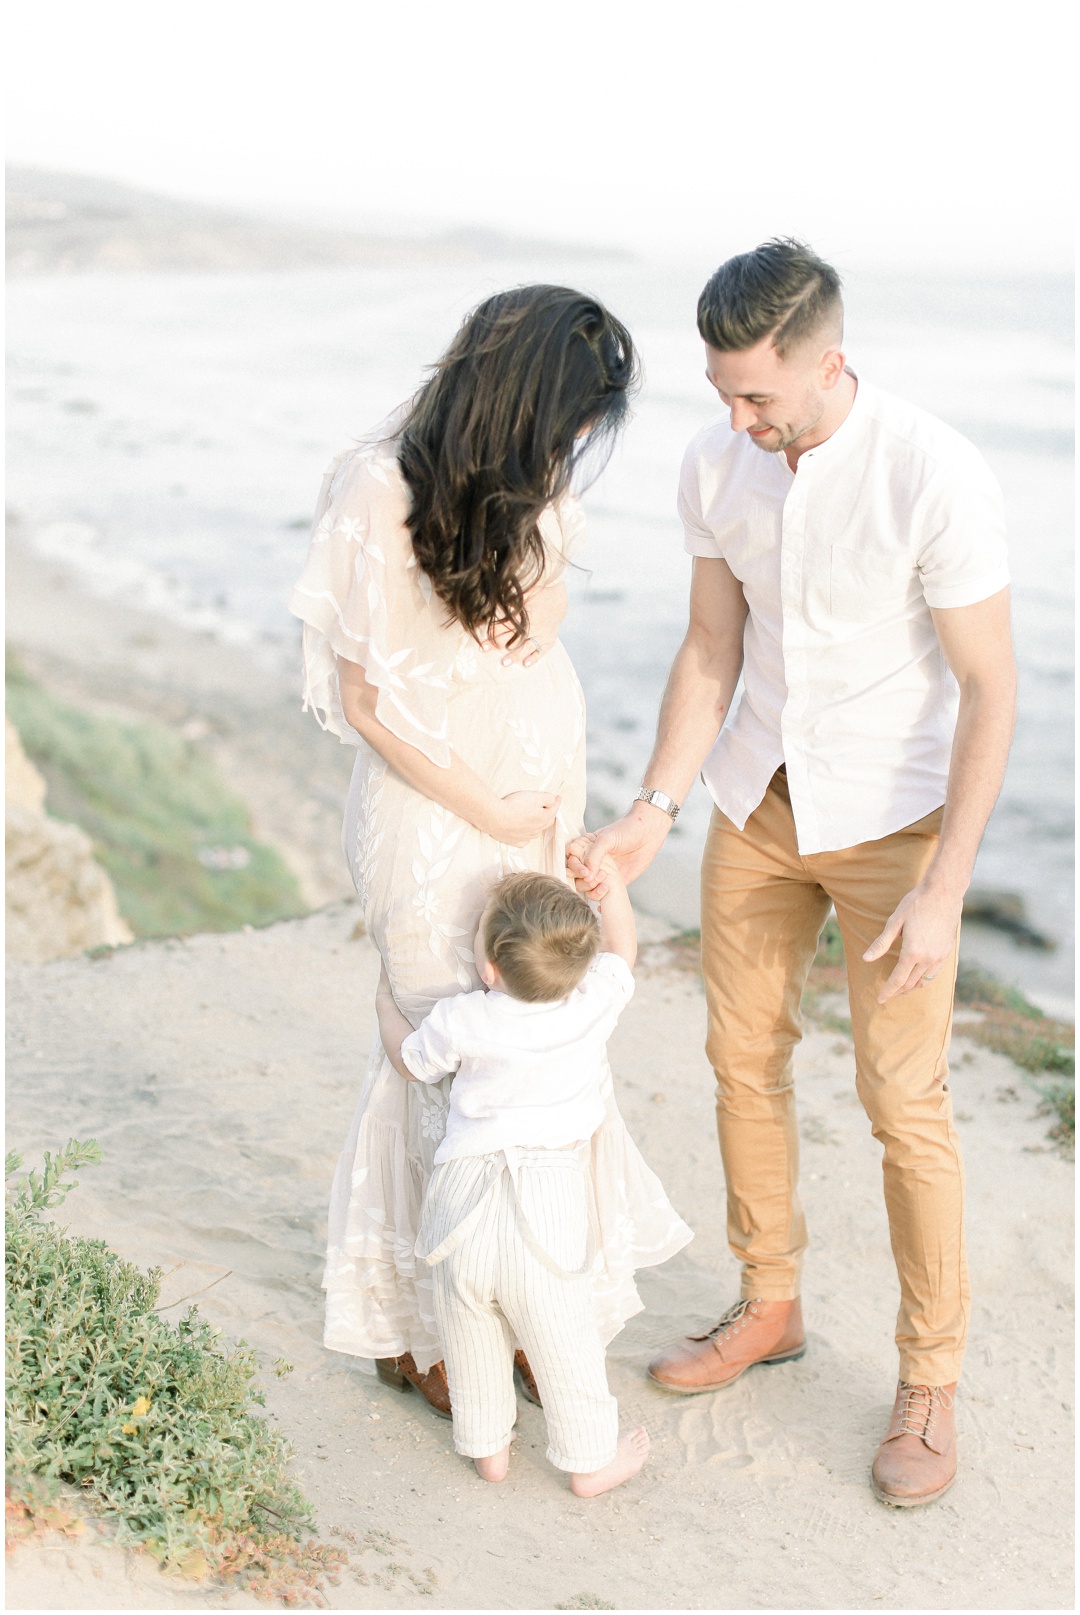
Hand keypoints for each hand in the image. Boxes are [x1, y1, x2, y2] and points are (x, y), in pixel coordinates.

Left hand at [482, 582, 567, 666]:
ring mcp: (542, 632)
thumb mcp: (518, 595)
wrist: (554, 590)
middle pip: (512, 638)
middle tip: (483, 649)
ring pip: (526, 647)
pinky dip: (534, 657)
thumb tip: (488, 609)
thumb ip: (506, 604)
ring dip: (514, 655)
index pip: (504, 627)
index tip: (482, 639)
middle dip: (496, 644)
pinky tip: (526, 664)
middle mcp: (532, 625)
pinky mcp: (550, 637)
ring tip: (504, 663)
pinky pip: (542, 649)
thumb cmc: (533, 590)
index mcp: (522, 614)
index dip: (492, 633)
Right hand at [488, 790, 561, 847]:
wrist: (495, 817)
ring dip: (538, 825)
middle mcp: (536, 830)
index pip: (554, 809)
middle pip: (547, 822)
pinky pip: (524, 841)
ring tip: (536, 818)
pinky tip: (524, 833)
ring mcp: (525, 837)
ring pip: (536, 832)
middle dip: (550, 814)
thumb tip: (553, 801)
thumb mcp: (534, 796)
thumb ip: (547, 798)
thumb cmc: (514, 805)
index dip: (557, 802)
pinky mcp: (514, 841)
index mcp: (543, 818)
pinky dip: (527, 836)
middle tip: (549, 807)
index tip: (558, 797)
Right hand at [566, 805, 671, 895]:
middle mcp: (590, 861)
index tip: (585, 872)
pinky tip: (603, 905)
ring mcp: (600, 873)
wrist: (648, 834)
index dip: (574, 867)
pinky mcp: (612, 883)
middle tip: (597, 877)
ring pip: (586, 887)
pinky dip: (600, 902)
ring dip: (592, 890)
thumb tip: (586, 875)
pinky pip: (602, 895)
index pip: (570, 860)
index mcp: (585, 848)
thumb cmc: (626, 831)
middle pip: (576, 876)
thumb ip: (594, 855)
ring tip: (606, 886)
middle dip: (583, 880)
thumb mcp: (607, 839)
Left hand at [862, 880, 962, 1001]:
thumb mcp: (895, 922)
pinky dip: (923, 979)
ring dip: (911, 987)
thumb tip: (866, 959)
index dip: (888, 991)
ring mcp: (940, 956)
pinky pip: (934, 973)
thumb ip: (881, 943)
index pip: (898, 980)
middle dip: (898, 991)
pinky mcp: (947, 952)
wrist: (943, 893)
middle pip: (911, 983)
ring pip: (924, 981)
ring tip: (901, 989)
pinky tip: (917, 976)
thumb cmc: (916, 904)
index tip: (879, 999)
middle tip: (888, 994)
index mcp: (913, 952)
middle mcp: (928, 958)